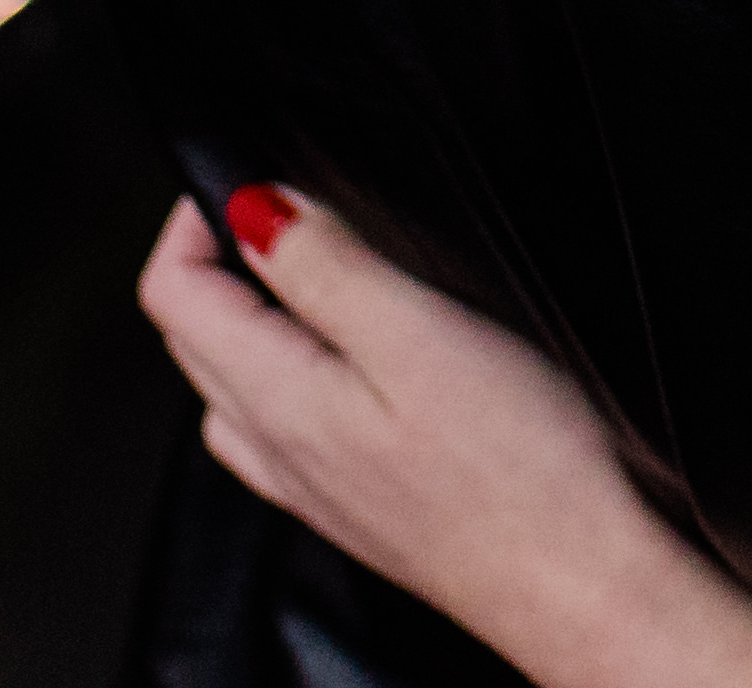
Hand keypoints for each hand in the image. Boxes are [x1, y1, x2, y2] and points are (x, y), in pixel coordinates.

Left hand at [139, 194, 751, 687]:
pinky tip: (355, 363)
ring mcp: (312, 488)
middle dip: (219, 256)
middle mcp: (274, 452)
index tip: (249, 169)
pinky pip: (282, 429)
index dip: (193, 217)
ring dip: (251, 315)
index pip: (172, 297)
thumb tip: (253, 207)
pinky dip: (292, 372)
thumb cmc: (522, 471)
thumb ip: (328, 268)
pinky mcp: (356, 507)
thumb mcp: (422, 335)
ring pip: (232, 387)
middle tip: (288, 201)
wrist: (579, 581)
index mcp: (275, 402)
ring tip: (318, 267)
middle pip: (194, 339)